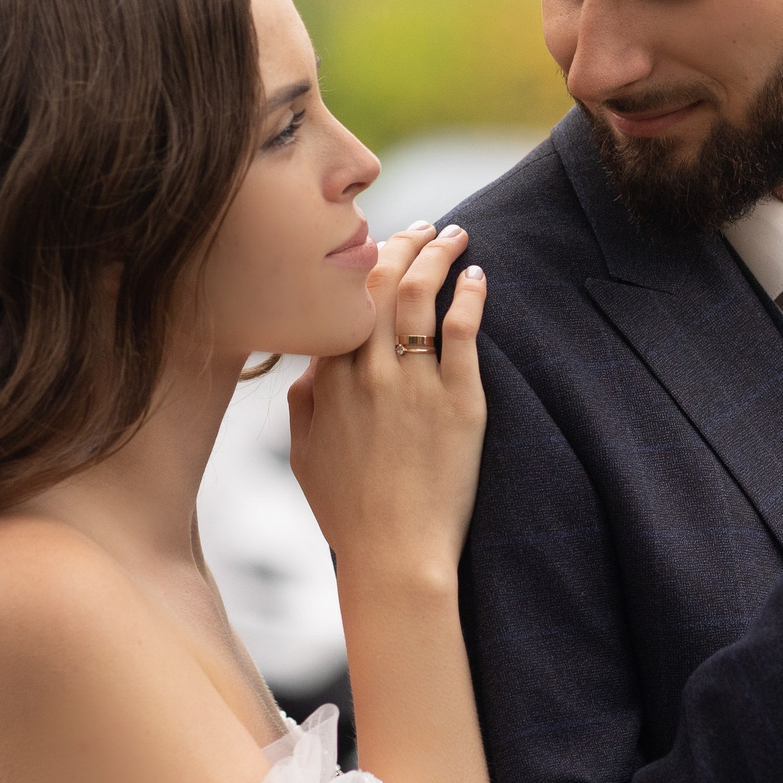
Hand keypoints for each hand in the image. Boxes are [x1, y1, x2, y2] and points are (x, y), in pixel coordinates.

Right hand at [287, 223, 488, 584]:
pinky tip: (478, 276)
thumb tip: (310, 365)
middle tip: (424, 227)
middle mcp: (367, 373)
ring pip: (421, 295)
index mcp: (327, 381)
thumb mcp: (305, 455)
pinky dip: (471, 295)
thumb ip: (303, 402)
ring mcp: (413, 385)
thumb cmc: (349, 513)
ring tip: (456, 234)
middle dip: (403, 244)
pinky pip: (464, 331)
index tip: (377, 247)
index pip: (341, 302)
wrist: (395, 556)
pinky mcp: (459, 402)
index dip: (361, 266)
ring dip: (438, 255)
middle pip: (381, 285)